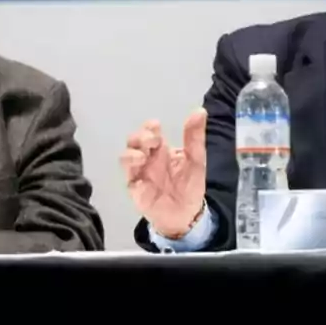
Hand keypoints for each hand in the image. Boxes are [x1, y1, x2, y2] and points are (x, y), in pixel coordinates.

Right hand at [120, 109, 207, 236]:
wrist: (187, 214)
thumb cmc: (189, 185)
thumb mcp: (196, 159)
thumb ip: (195, 137)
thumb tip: (200, 110)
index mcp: (161, 149)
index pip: (150, 131)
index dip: (150, 127)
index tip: (156, 126)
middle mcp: (148, 158)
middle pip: (134, 141)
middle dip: (140, 137)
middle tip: (153, 140)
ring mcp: (140, 173)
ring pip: (126, 156)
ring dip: (132, 152)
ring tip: (144, 155)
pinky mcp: (136, 188)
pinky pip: (128, 176)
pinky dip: (131, 169)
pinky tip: (140, 167)